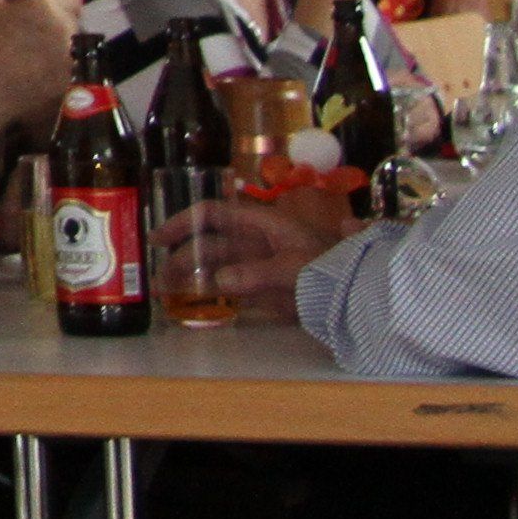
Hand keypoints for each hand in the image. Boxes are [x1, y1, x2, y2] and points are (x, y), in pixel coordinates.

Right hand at [171, 183, 351, 301]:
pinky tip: (193, 303)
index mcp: (261, 223)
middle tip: (159, 278)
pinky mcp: (264, 290)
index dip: (184, 222)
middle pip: (209, 245)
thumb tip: (219, 281)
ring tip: (166, 292)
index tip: (158, 238)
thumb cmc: (329, 267)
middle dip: (182, 257)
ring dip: (191, 277)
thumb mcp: (293, 267)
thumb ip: (255, 274)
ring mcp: (258, 266)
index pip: (213, 215)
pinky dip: (210, 295)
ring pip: (215, 267)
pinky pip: (230, 289)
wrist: (358, 290)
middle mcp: (255, 242)